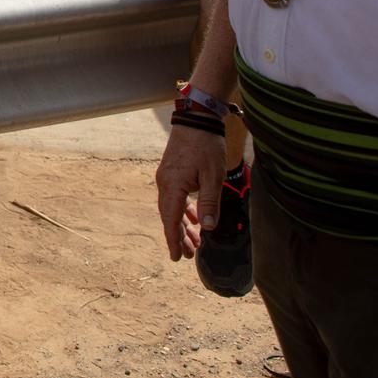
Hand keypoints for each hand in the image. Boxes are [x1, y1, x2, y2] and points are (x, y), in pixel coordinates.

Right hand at [153, 124, 225, 260]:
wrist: (196, 119)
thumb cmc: (206, 146)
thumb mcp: (213, 176)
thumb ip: (209, 203)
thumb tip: (208, 228)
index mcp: (172, 186)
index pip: (170, 219)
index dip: (173, 240)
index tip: (176, 258)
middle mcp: (165, 183)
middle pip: (169, 216)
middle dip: (179, 236)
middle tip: (190, 255)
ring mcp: (167, 177)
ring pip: (172, 207)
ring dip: (183, 225)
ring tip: (195, 242)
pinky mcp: (173, 173)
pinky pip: (175, 197)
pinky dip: (184, 211)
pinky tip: (196, 218)